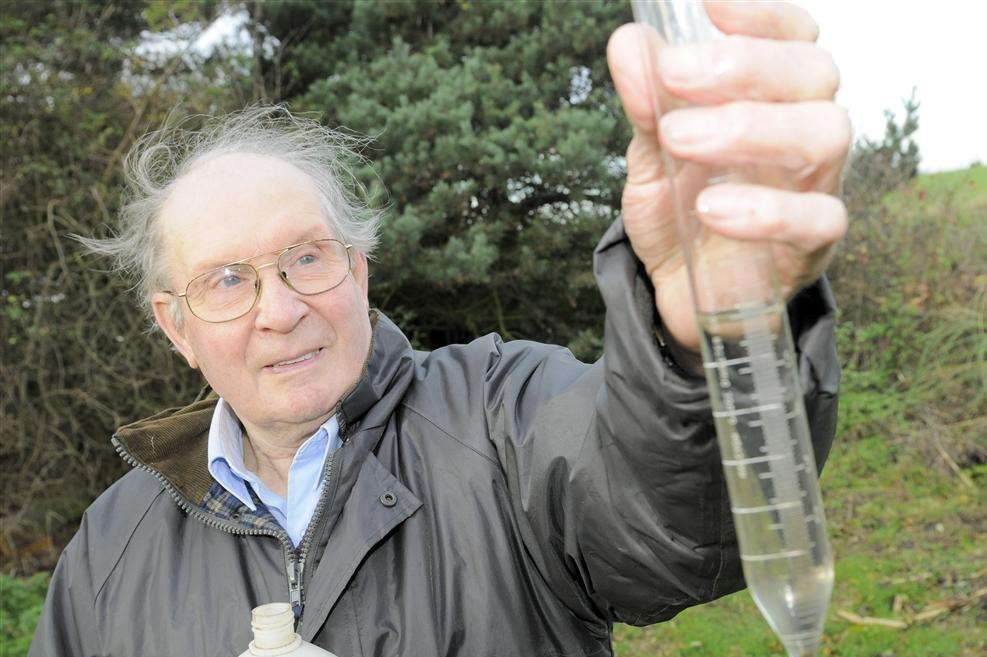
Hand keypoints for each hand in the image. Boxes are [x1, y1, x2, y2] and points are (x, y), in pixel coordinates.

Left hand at [607, 1, 850, 353]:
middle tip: (674, 74)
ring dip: (749, 128)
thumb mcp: (652, 156)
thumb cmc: (679, 212)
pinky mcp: (812, 247)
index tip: (708, 3)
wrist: (681, 292)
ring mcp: (816, 187)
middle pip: (814, 73)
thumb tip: (628, 42)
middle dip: (743, 65)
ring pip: (826, 134)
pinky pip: (819, 219)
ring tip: (679, 140)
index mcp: (774, 98)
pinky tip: (711, 209)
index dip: (762, 15)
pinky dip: (766, 210)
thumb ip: (646, 104)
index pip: (793, 37)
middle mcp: (805, 131)